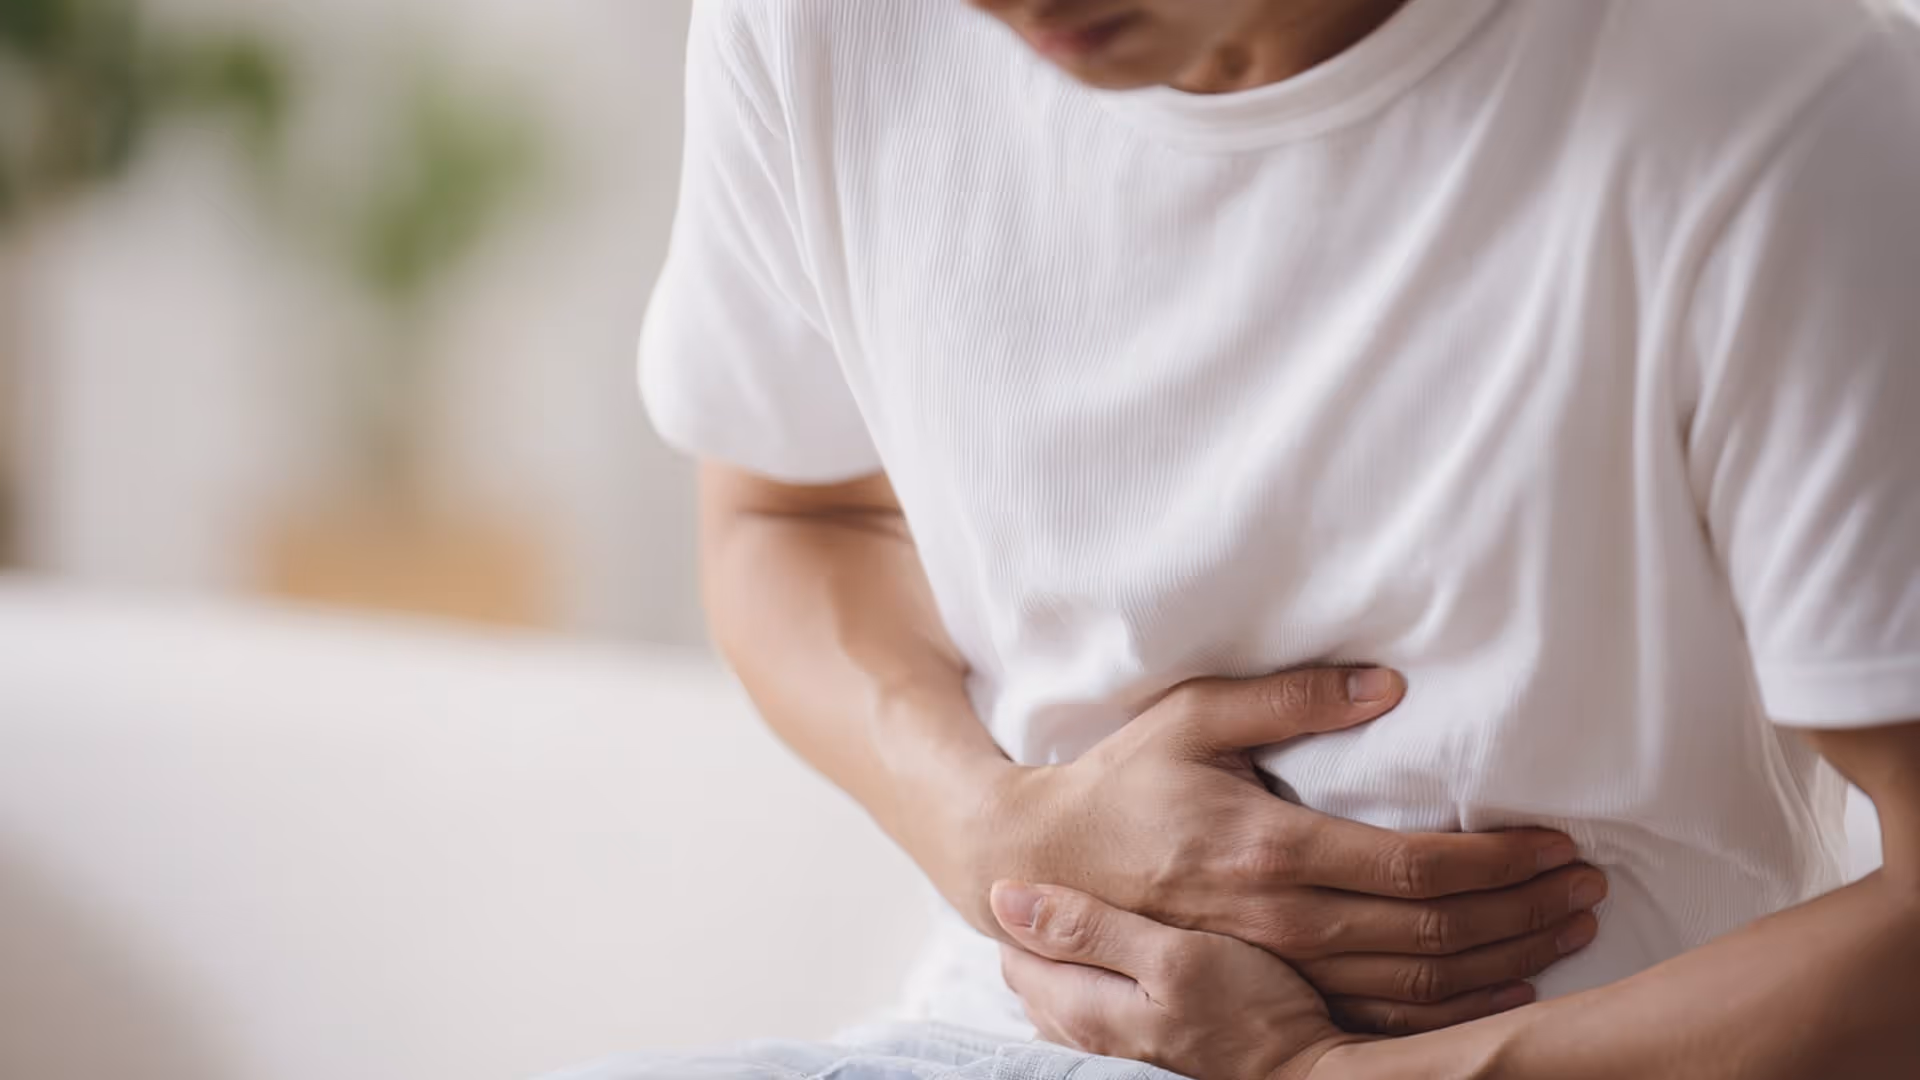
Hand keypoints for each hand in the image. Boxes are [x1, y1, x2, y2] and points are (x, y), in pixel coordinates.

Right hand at [961, 668, 1605, 1032]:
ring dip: (1503, 961)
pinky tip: (1499, 990)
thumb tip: (1386, 684)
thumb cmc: (1123, 779)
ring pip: (1415, 984)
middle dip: (1525, 912)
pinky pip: (1375, 1017)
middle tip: (1591, 886)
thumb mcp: (1192, 716)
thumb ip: (1288, 697)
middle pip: (1433, 933)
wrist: (1047, 862)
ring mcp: (1275, 963)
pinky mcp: (1268, 986)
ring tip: (1568, 930)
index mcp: (1271, 847)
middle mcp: (1281, 916)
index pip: (1415, 868)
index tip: (1556, 842)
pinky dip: (1448, 1010)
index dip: (1498, 861)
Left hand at [994, 881, 1361, 1079]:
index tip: (1055, 860)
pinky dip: (1100, 973)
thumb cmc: (1250, 1010)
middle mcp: (1080, 1035)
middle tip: (1081, 875)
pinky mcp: (1141, 1049)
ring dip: (1074, 949)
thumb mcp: (1173, 957)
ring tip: (1109, 907)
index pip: (1015, 947)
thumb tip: (1003, 895)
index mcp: (1077, 1006)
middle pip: (1033, 968)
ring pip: (1063, 986)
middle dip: (1045, 926)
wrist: (1305, 1072)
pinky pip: (1095, 1004)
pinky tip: (1135, 950)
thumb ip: (1089, 927)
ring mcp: (1110, 1047)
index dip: (1028, 902)